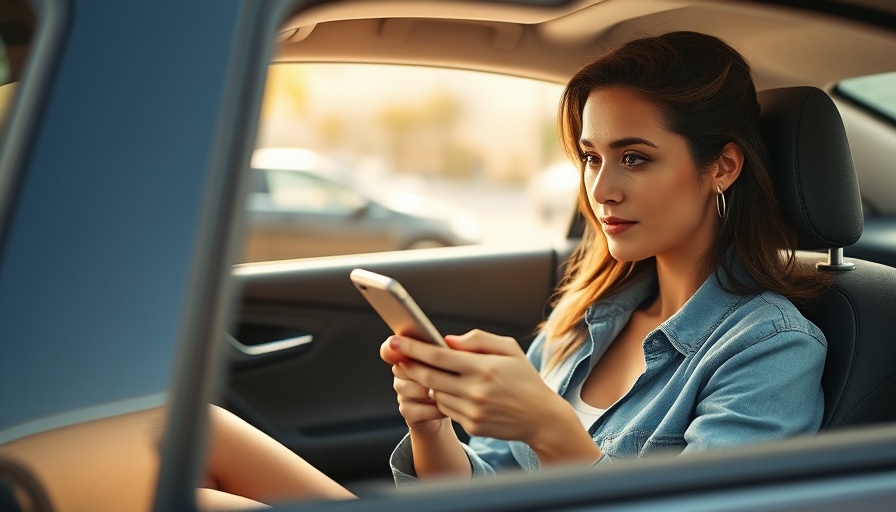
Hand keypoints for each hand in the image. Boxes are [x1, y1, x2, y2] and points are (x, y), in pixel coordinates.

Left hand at [388, 330, 566, 444]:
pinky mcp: (471, 426)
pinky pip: (446, 409)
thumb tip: (448, 341)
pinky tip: (449, 389)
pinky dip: (442, 397)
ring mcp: (472, 411)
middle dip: (408, 365)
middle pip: (429, 376)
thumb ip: (478, 340)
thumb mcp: (509, 349)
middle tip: (395, 355)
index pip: (439, 356)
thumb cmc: (525, 378)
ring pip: (435, 393)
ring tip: (425, 370)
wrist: (541, 418)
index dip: (413, 348)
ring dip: (427, 382)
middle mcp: (476, 391)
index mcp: (484, 368)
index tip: (395, 341)